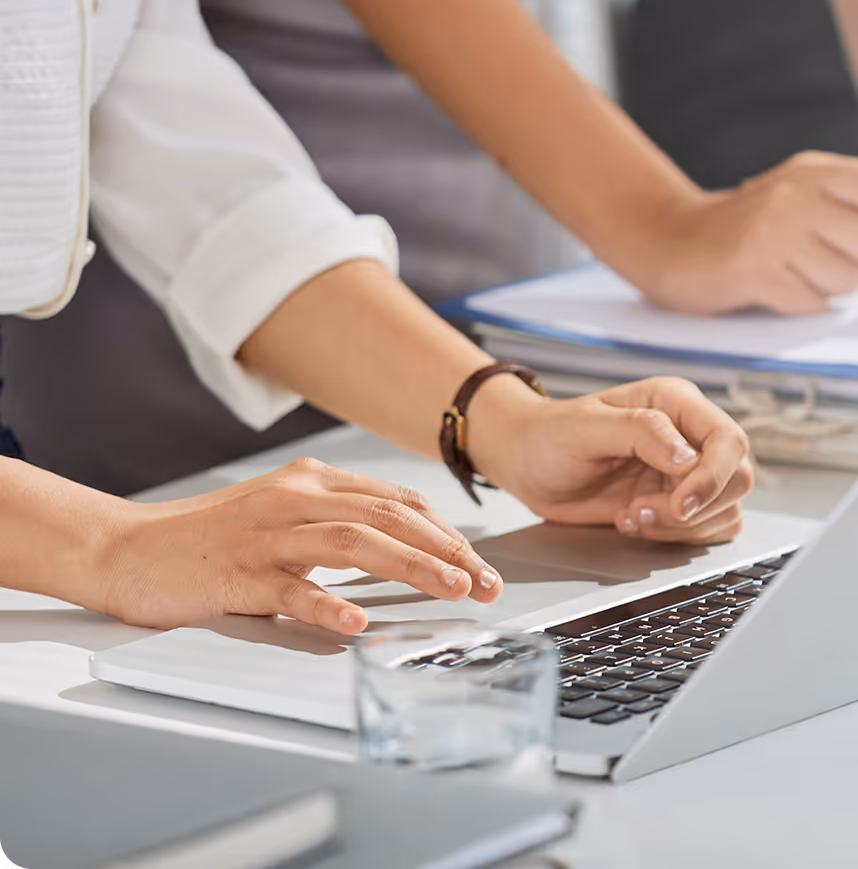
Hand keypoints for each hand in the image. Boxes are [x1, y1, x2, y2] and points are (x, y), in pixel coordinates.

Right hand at [97, 459, 502, 635]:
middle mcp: (296, 498)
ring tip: (450, 588)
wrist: (129, 549)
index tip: (479, 562)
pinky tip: (356, 619)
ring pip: (354, 540)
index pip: (398, 501)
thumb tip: (404, 544)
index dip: (446, 530)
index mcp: (312, 482)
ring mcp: (268, 533)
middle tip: (484, 581)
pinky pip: (291, 587)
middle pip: (389, 515)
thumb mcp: (284, 514)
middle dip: (447, 548)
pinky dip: (328, 601)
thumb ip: (338, 521)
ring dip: (410, 565)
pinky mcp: (238, 572)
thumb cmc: (212, 539)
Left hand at [470, 375, 753, 544]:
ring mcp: (686, 471)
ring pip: (726, 509)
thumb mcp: (586, 426)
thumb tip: (689, 458)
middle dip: (695, 507)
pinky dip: (676, 536)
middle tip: (640, 511)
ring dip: (681, 526)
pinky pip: (708, 528)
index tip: (680, 503)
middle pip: (737, 478)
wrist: (527, 462)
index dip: (713, 477)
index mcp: (675, 403)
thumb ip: (641, 433)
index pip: (728, 440)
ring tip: (630, 516)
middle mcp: (689, 435)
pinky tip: (634, 523)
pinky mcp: (677, 502)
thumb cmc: (550, 435)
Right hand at [635, 151, 857, 315]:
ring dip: (831, 286)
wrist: (672, 240)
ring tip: (797, 271)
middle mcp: (793, 196)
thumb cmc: (743, 222)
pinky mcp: (754, 270)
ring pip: (846, 278)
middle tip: (831, 260)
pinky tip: (776, 285)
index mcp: (809, 172)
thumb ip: (853, 189)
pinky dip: (801, 302)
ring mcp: (772, 233)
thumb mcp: (797, 189)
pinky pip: (811, 302)